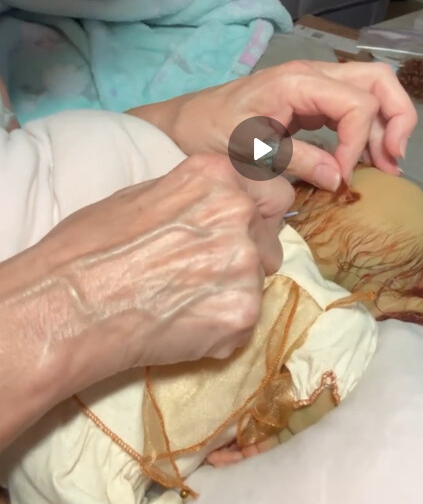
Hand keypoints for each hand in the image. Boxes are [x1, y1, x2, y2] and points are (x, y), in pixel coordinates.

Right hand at [37, 153, 293, 369]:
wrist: (69, 303)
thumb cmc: (89, 245)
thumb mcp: (143, 195)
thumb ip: (194, 198)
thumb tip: (215, 210)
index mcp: (217, 176)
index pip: (273, 192)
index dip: (257, 217)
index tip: (242, 233)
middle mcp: (240, 211)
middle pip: (269, 239)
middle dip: (247, 256)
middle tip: (204, 275)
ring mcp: (245, 261)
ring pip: (259, 282)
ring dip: (232, 293)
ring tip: (184, 303)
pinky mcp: (243, 310)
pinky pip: (245, 321)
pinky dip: (222, 328)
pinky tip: (182, 326)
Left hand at [130, 61, 416, 190]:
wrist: (185, 124)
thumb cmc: (210, 132)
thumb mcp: (250, 150)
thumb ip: (297, 160)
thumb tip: (340, 178)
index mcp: (299, 82)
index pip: (357, 104)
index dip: (359, 142)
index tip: (344, 176)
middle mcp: (314, 76)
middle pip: (379, 80)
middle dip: (397, 119)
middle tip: (393, 160)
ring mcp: (314, 86)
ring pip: (373, 91)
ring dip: (388, 125)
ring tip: (388, 165)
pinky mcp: (311, 102)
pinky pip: (353, 108)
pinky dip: (368, 131)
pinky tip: (367, 159)